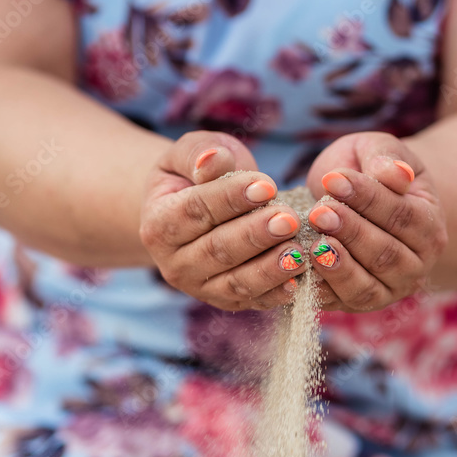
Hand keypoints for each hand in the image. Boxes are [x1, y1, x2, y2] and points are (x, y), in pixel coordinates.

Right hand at [139, 131, 307, 309]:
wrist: (192, 213)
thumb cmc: (195, 176)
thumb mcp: (189, 155)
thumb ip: (199, 154)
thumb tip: (213, 159)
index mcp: (158, 224)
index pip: (196, 211)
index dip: (231, 199)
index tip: (267, 186)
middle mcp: (174, 263)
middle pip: (217, 250)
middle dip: (256, 235)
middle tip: (289, 220)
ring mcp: (199, 288)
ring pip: (235, 282)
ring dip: (269, 268)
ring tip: (298, 251)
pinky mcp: (226, 302)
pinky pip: (252, 301)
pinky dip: (277, 294)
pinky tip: (299, 280)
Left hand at [305, 132, 446, 310]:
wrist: (359, 203)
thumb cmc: (368, 171)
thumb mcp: (377, 150)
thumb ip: (385, 158)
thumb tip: (396, 174)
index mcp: (429, 225)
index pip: (402, 215)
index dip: (368, 199)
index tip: (334, 180)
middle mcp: (416, 265)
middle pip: (386, 254)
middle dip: (350, 233)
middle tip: (319, 213)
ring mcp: (389, 289)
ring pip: (366, 286)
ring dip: (338, 266)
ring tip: (312, 244)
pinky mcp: (358, 303)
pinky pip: (339, 303)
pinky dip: (319, 290)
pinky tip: (299, 272)